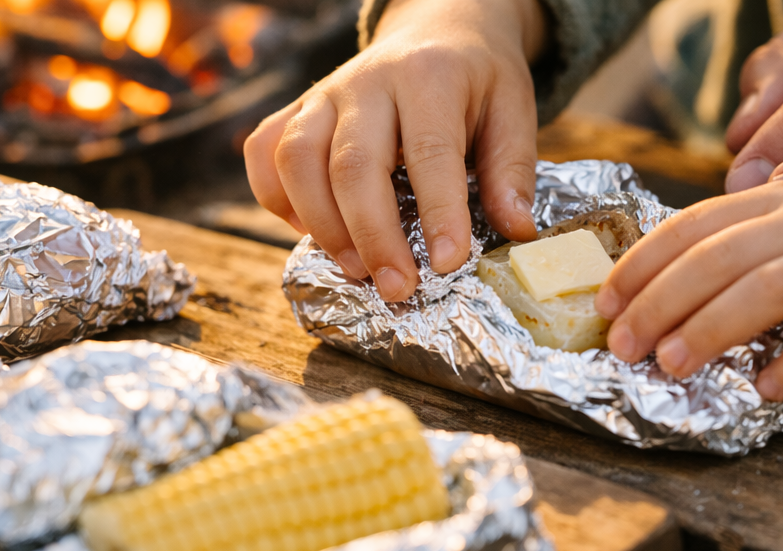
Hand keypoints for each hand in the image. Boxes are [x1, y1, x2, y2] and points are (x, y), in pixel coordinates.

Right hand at [244, 0, 543, 301]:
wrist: (436, 29)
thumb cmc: (476, 80)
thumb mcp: (513, 111)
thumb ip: (513, 170)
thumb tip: (517, 230)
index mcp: (430, 77)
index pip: (429, 151)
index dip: (438, 212)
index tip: (448, 263)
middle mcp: (367, 81)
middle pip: (352, 164)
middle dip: (373, 237)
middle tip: (398, 288)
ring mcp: (323, 95)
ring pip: (296, 160)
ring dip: (322, 226)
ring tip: (358, 270)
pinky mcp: (296, 110)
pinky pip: (265, 155)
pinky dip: (276, 200)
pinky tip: (312, 232)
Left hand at [594, 173, 782, 400]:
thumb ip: (738, 244)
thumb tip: (657, 288)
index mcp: (776, 203)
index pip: (693, 226)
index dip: (641, 265)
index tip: (604, 304)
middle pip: (720, 257)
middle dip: (660, 302)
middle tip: (622, 345)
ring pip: (771, 288)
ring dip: (712, 328)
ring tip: (670, 365)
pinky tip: (762, 389)